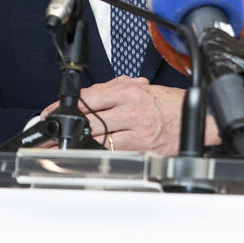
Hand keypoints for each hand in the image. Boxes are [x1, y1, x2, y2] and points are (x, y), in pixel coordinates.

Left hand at [40, 76, 220, 155]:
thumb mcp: (140, 88)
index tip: (49, 114)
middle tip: (48, 135)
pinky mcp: (142, 149)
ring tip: (60, 147)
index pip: (87, 97)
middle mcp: (132, 109)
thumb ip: (114, 90)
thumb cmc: (169, 105)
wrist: (195, 120)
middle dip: (66, 128)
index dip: (64, 107)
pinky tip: (86, 154)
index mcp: (129, 91)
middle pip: (89, 119)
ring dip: (78, 143)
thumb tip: (87, 97)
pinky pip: (113, 152)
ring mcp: (137, 131)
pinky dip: (98, 153)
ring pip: (98, 137)